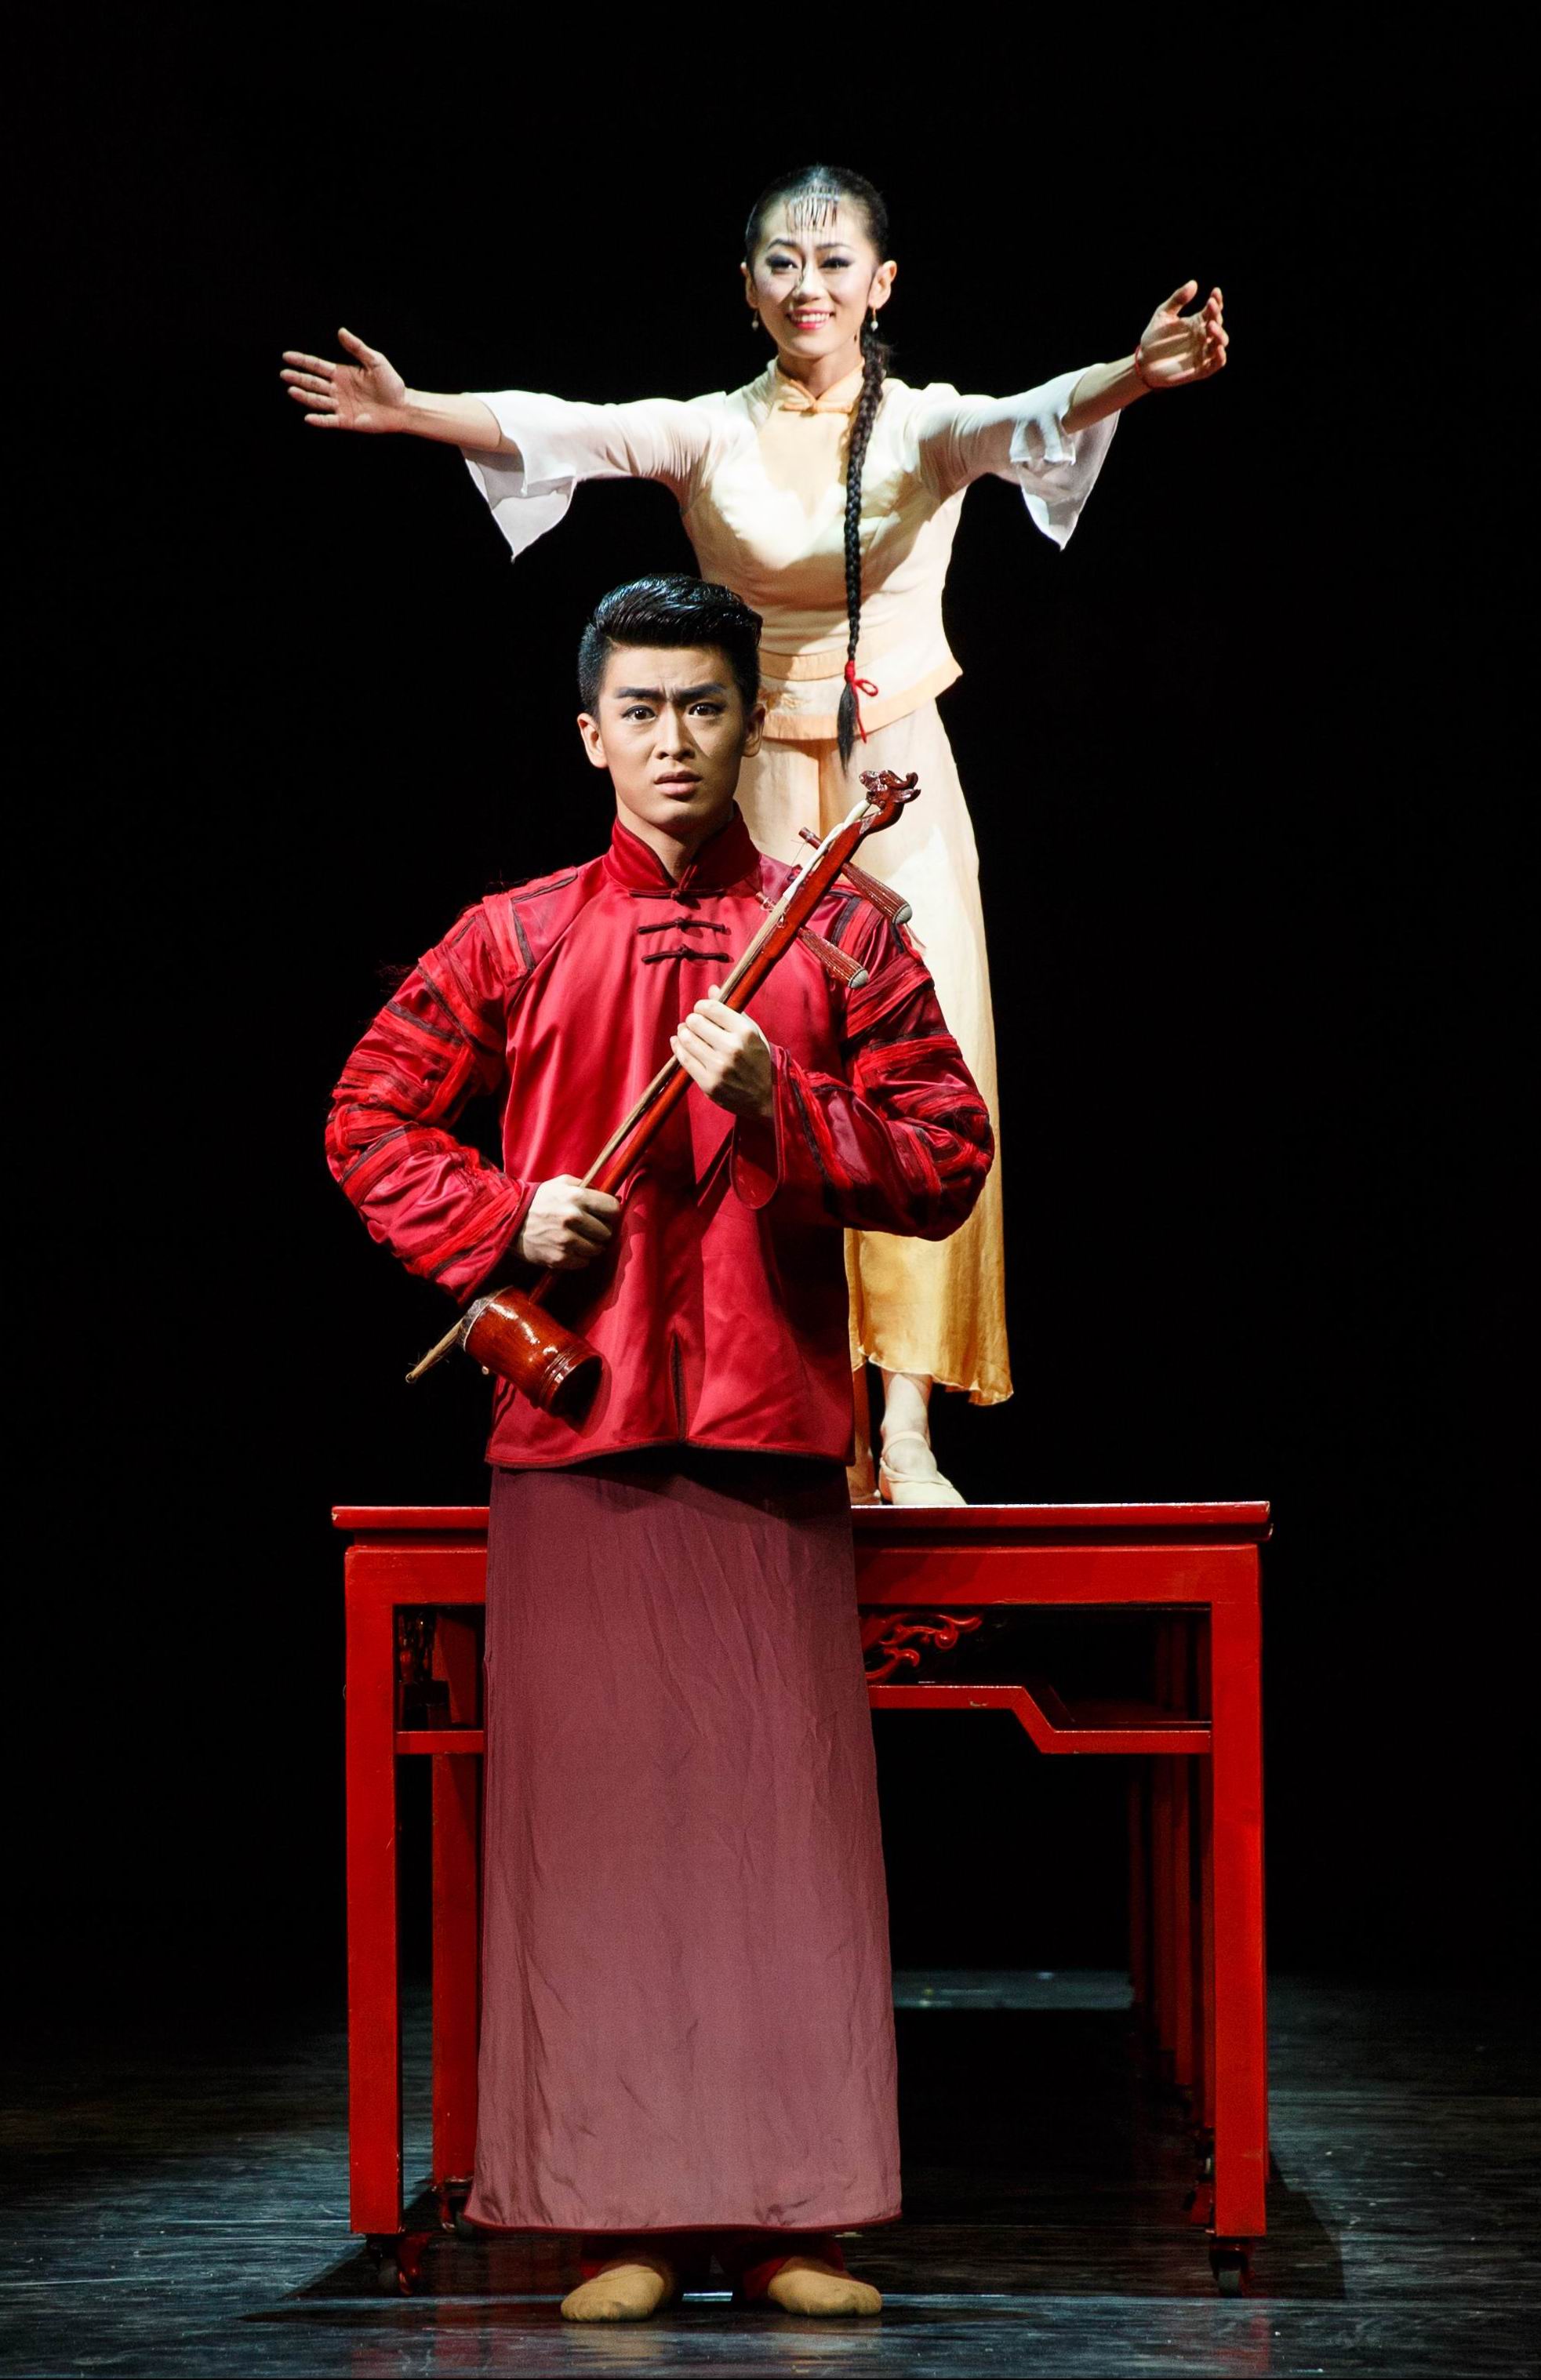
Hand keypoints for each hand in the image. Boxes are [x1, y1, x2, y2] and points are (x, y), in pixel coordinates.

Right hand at [280, 327, 409, 430]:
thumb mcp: (375, 360)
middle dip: (298, 378)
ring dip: (305, 396)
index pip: (317, 366)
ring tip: (291, 390)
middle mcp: (337, 389)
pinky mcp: (346, 420)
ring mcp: (341, 405)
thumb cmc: (391, 383)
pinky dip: (319, 420)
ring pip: (318, 400)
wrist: (402, 406)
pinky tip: (308, 417)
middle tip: (284, 374)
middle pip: (313, 383)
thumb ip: (357, 347)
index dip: (302, 361)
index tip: (287, 357)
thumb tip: (341, 331)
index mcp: (341, 373)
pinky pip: (329, 420)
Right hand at [515, 1175, 619, 1270]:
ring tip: (580, 1239)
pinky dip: (580, 1257)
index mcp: (577, 1197)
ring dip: (592, 1245)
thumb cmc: (540, 1200)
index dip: (610, 1213)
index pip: (613, 1209)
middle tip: (590, 1228)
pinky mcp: (560, 1258)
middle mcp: (573, 1218)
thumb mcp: (562, 1183)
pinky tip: (570, 1248)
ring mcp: (566, 1240)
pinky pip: (584, 1262)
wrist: (510, 1220)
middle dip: (601, 1230)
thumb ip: (587, 1186)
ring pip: (598, 1249)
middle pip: (607, 1232)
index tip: (604, 1215)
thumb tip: (611, 1197)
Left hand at [672, 990, 773, 1119]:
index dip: (701, 1006)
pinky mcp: (708, 1084)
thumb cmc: (759, 1060)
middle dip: (692, 1020)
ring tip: (687, 1033)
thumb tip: (712, 989)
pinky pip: (684, 1059)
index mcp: (745, 1032)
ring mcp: (719, 1068)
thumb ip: (733, 1010)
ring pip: (686, 1040)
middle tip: (695, 1024)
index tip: (702, 1010)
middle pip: (695, 1022)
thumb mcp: (753, 1032)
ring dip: (683, 1033)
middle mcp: (732, 1048)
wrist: (767, 1096)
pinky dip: (678, 1048)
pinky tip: (679, 1044)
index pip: (710, 1008)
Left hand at [1135, 283, 1227, 388]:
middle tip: (1210, 305)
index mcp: (1197, 322)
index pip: (1213, 310)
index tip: (1215, 292)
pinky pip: (1216, 363)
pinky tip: (1218, 348)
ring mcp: (1203, 352)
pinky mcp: (1201, 369)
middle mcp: (1203, 336)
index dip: (1217, 301)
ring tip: (1210, 325)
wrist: (1144, 362)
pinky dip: (1220, 356)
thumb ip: (1177, 299)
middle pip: (1218, 323)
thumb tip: (1194, 283)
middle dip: (1216, 314)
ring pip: (1221, 342)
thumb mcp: (1163, 314)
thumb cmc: (1154, 337)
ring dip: (1219, 333)